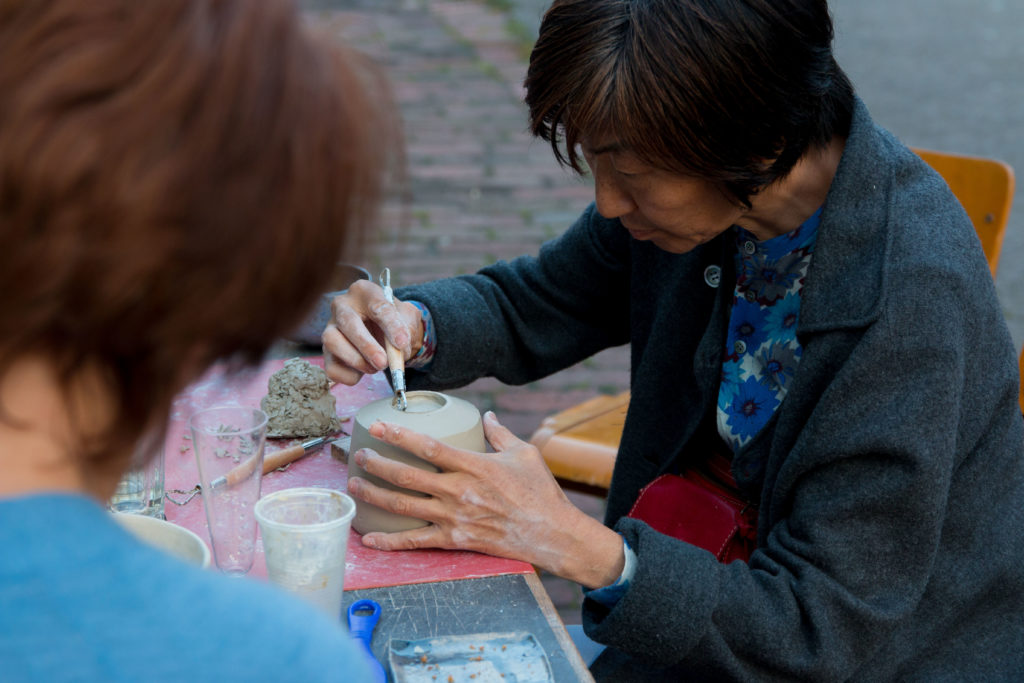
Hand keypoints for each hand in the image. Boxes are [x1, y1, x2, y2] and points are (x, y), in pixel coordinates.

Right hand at [321, 279, 423, 384]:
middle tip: (383, 363)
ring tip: (376, 367)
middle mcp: (342, 306)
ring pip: (332, 342)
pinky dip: (349, 375)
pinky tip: (363, 372)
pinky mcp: (326, 352)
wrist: (383, 330)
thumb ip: (406, 330)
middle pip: (348, 322)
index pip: (378, 306)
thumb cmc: (394, 320)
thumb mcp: (406, 317)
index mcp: (364, 291)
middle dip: (367, 346)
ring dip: (356, 360)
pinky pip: (331, 367)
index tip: (402, 343)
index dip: (391, 326)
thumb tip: (398, 351)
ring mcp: (330, 328)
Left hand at [347, 411, 624, 588]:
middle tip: (358, 456)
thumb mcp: (524, 454)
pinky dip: (390, 542)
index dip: (398, 434)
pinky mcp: (455, 540)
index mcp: (473, 465)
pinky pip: (416, 542)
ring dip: (375, 495)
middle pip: (407, 476)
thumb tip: (487, 417)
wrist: (552, 533)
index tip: (378, 425)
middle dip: (377, 464)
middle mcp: (458, 491)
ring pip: (404, 506)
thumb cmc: (541, 491)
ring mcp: (454, 517)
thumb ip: (500, 434)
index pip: (427, 447)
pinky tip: (368, 540)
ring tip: (354, 485)